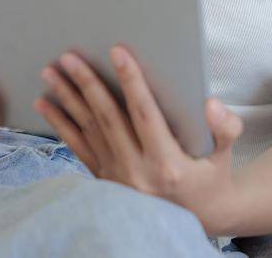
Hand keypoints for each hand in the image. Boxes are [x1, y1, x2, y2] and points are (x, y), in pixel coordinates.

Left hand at [34, 46, 244, 235]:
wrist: (197, 219)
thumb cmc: (211, 180)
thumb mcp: (225, 155)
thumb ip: (225, 128)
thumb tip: (211, 104)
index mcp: (167, 164)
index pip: (145, 114)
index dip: (131, 81)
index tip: (117, 52)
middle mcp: (137, 173)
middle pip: (107, 119)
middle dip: (87, 84)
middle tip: (69, 57)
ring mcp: (117, 179)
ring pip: (88, 131)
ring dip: (67, 99)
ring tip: (50, 72)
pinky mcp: (104, 182)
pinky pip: (78, 149)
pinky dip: (60, 125)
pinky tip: (46, 105)